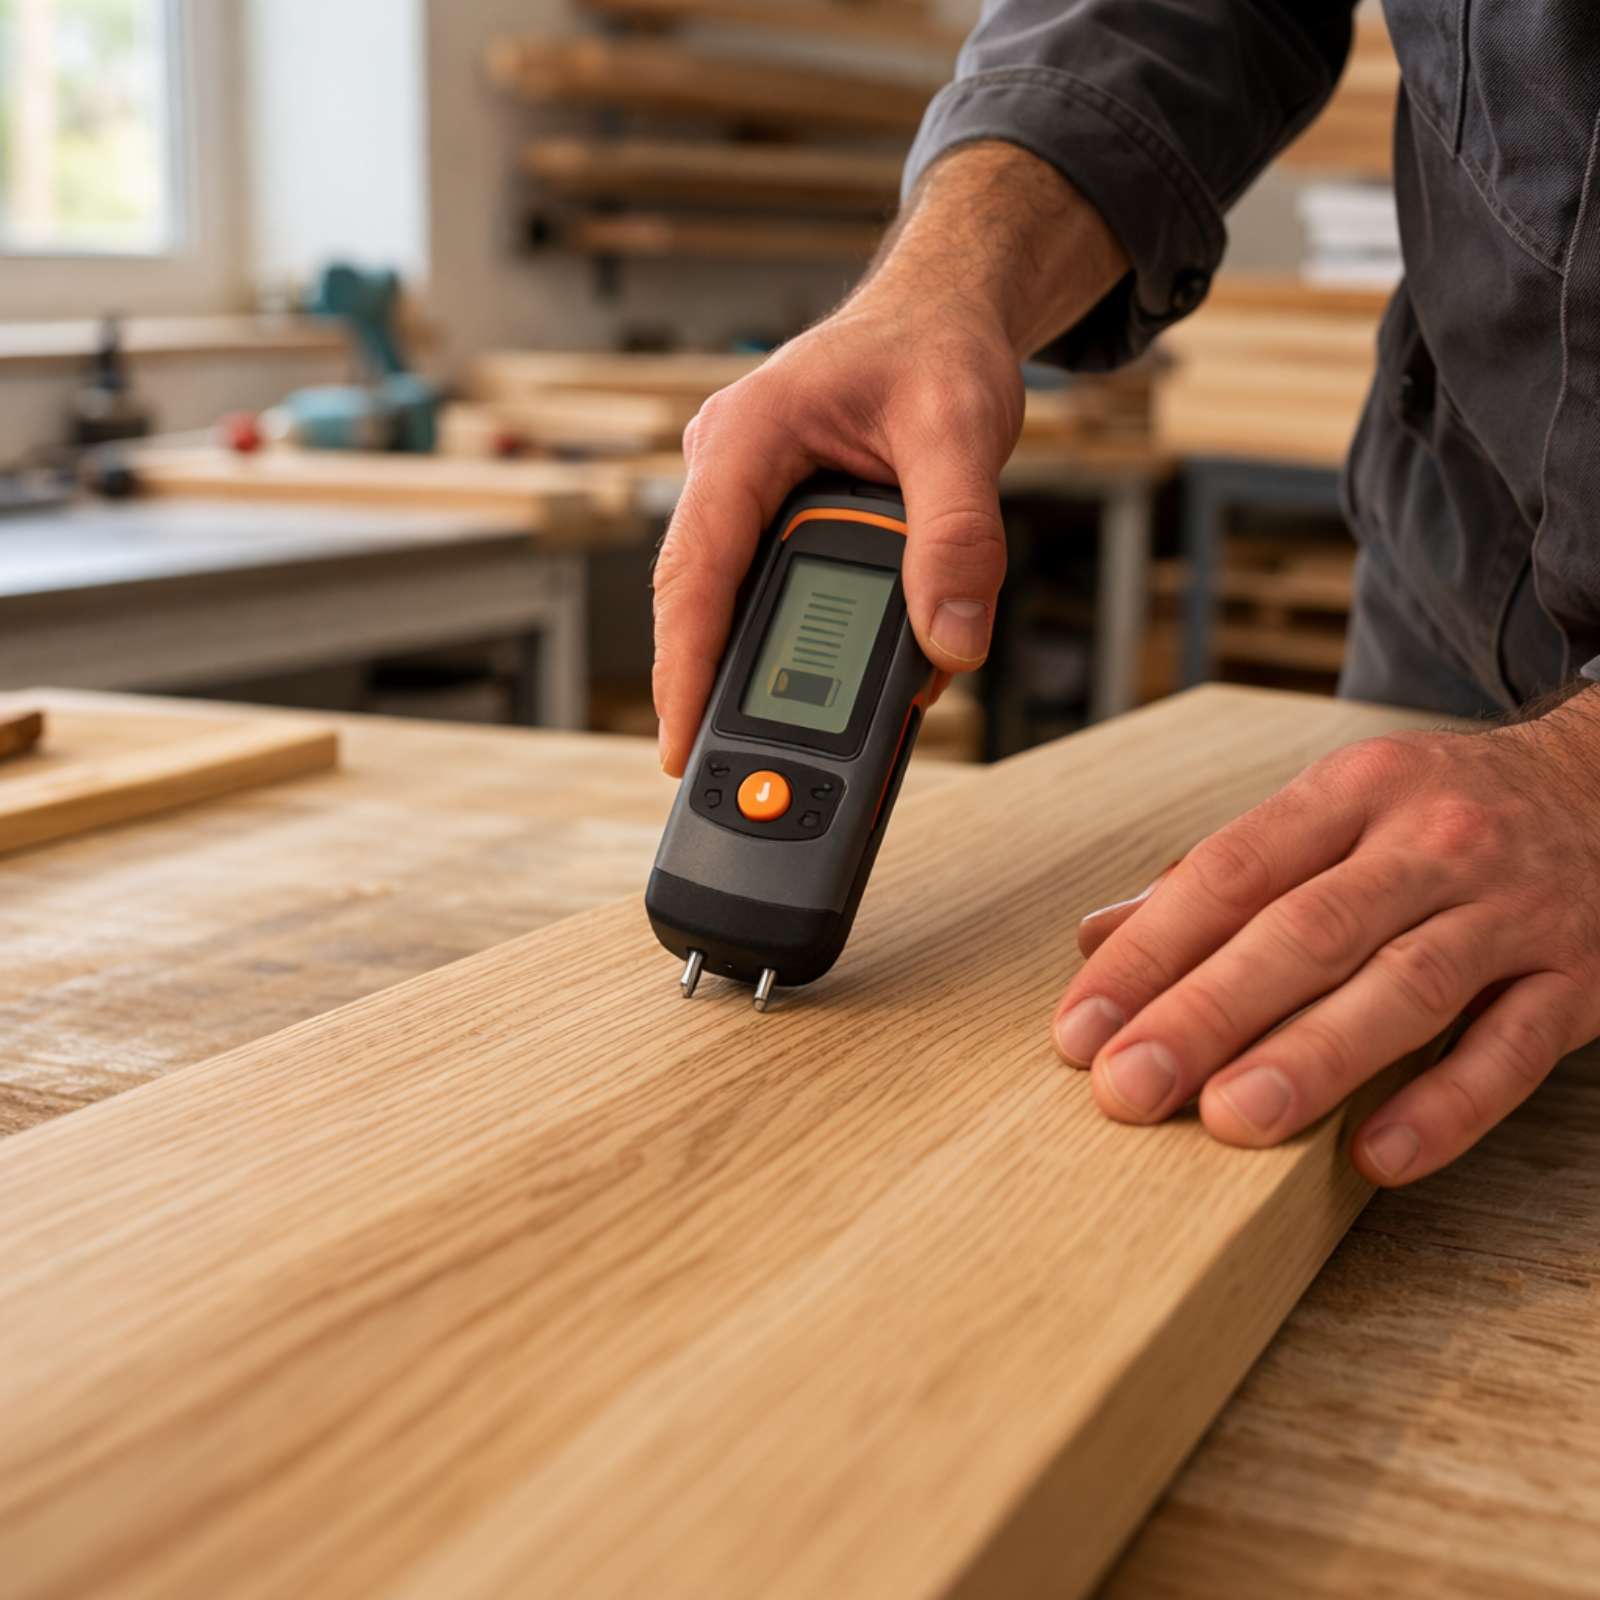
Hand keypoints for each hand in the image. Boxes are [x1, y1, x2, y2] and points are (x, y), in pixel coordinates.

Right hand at [651, 141, 1129, 775]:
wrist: (943, 313)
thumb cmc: (936, 348)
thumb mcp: (960, 429)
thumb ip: (958, 535)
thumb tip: (952, 639)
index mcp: (745, 437)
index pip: (695, 571)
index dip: (683, 666)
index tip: (680, 744)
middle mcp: (728, 472)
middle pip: (706, 605)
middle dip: (723, 688)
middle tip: (747, 768)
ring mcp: (747, 499)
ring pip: (742, 606)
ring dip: (778, 667)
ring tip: (816, 731)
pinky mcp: (778, 521)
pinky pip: (780, 593)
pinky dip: (814, 640)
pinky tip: (859, 672)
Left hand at [1053, 693, 1599, 1184]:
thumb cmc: (1433, 816)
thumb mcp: (1329, 812)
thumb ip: (1217, 879)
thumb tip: (1095, 939)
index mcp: (1350, 793)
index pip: (1230, 872)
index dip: (1149, 953)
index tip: (1080, 1028)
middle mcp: (1429, 844)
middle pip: (1306, 932)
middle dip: (1208, 1012)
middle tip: (1129, 1087)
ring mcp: (1511, 911)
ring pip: (1406, 987)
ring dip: (1313, 1057)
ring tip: (1230, 1119)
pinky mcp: (1580, 979)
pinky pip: (1513, 1049)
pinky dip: (1446, 1105)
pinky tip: (1376, 1155)